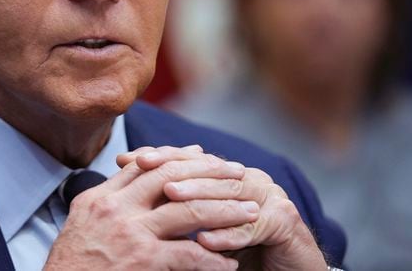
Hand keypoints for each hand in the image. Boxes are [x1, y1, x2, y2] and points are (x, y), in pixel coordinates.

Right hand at [44, 146, 254, 269]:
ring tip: (250, 213)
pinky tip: (229, 262)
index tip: (204, 156)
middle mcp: (116, 209)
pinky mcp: (144, 261)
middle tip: (238, 174)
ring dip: (225, 211)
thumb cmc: (72, 265)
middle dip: (210, 173)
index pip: (146, 165)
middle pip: (172, 177)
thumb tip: (135, 176)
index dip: (179, 158)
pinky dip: (214, 258)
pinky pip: (190, 254)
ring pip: (189, 211)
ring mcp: (131, 233)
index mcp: (101, 197)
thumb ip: (110, 199)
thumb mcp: (82, 223)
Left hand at [117, 148, 327, 270]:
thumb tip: (127, 195)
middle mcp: (249, 179)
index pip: (189, 159)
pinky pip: (252, 226)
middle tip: (144, 168)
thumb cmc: (237, 255)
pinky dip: (227, 235)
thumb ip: (174, 212)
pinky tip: (205, 241)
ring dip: (198, 194)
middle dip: (173, 167)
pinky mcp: (285, 221)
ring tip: (170, 196)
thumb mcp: (200, 230)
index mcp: (227, 176)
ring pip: (229, 191)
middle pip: (208, 168)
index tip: (127, 159)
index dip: (158, 156)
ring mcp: (270, 197)